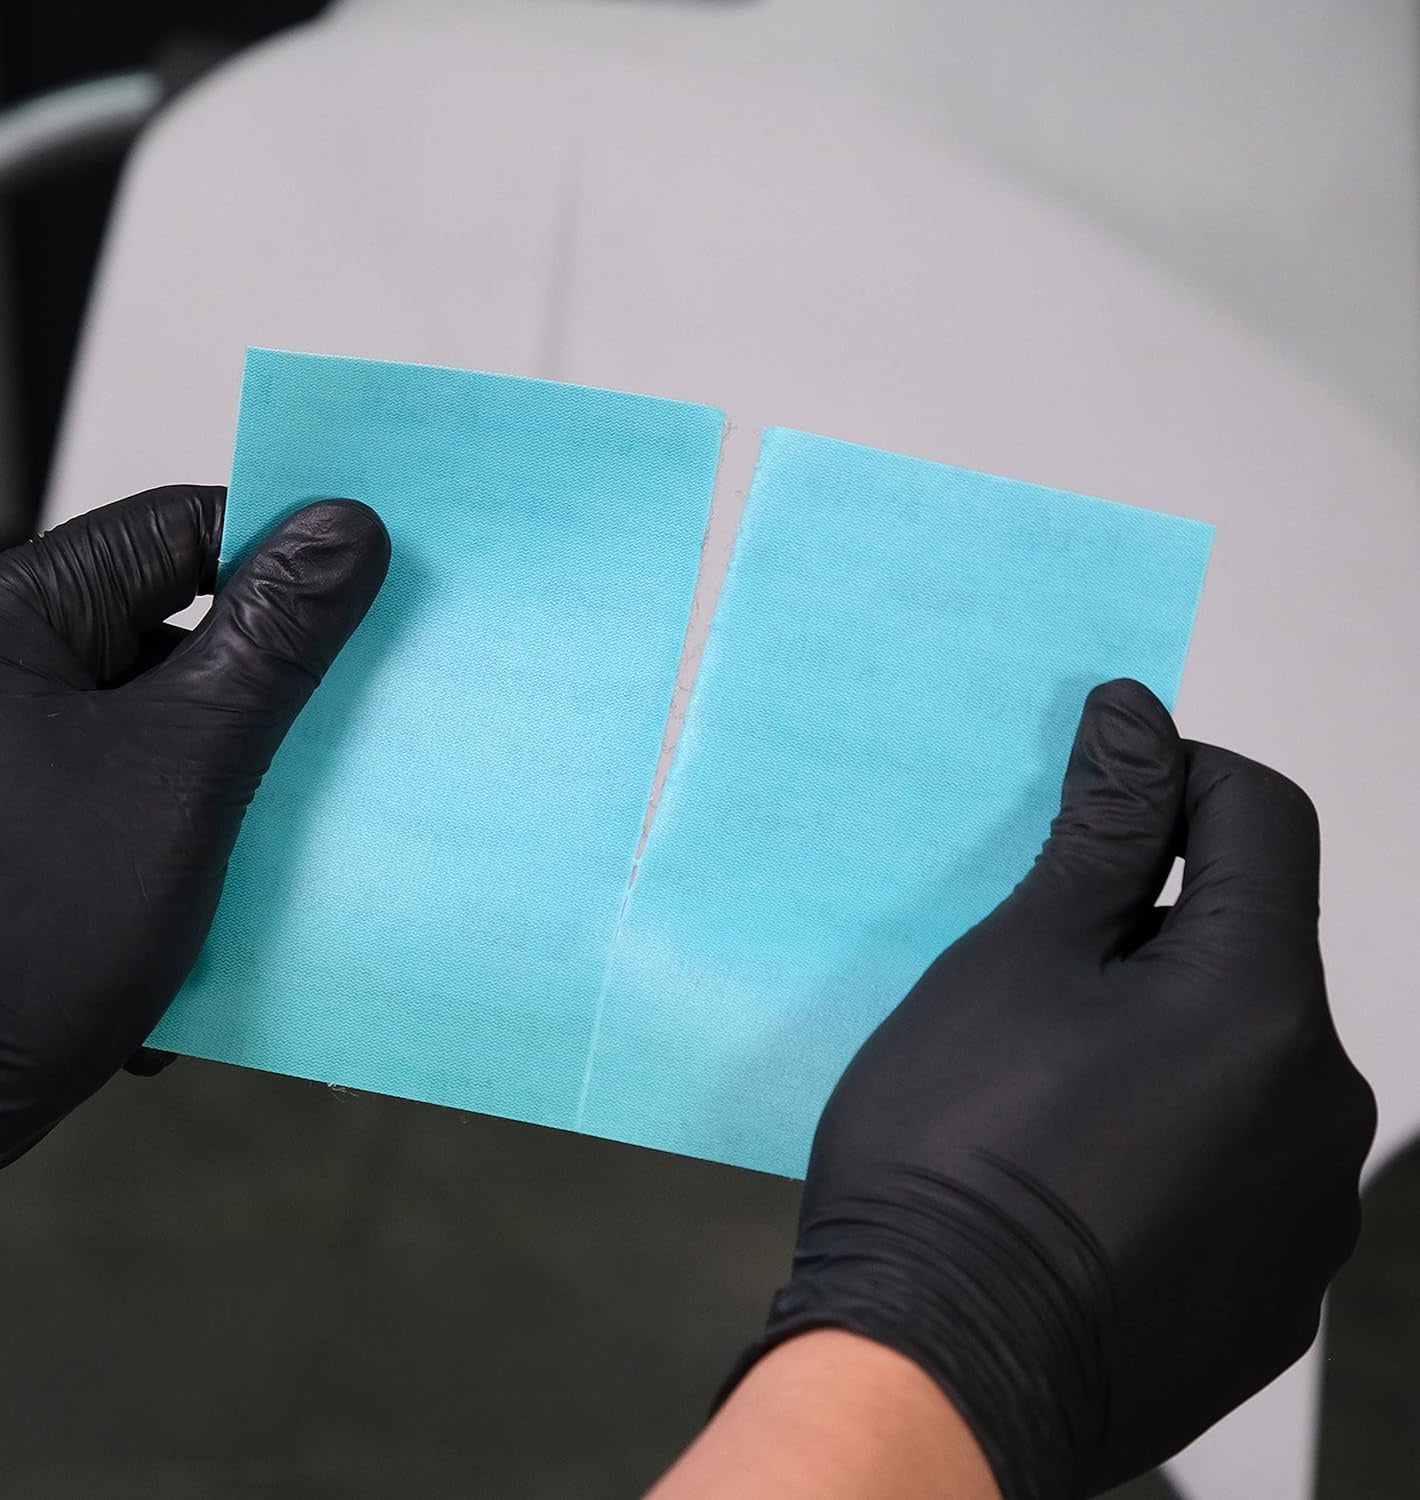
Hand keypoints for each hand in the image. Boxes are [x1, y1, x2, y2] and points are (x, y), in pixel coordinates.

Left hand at [0, 486, 388, 1212]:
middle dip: (256, 693)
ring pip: (161, 719)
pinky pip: (133, 788)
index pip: (172, 530)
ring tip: (248, 853)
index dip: (277, 555)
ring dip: (224, 779)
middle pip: (168, 626)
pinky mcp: (17, 825)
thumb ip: (270, 647)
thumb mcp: (180, 776)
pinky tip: (194, 906)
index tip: (361, 600)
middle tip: (320, 742)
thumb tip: (344, 533)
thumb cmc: (11, 942)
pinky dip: (182, 833)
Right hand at [729, 680, 1374, 1498]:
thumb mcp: (1013, 961)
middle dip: (1153, 927)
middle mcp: (1326, 1105)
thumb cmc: (952, 1149)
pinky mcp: (1276, 1291)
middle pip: (1249, 945)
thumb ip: (1099, 832)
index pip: (1263, 814)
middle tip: (1030, 980)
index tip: (1096, 800)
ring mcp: (1309, 1212)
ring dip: (1164, 1035)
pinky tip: (1078, 1177)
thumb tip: (1137, 716)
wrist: (934, 1371)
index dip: (1175, 779)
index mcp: (1264, 1002)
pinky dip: (1176, 1134)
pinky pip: (1241, 1163)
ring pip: (1245, 1057)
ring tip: (1043, 1092)